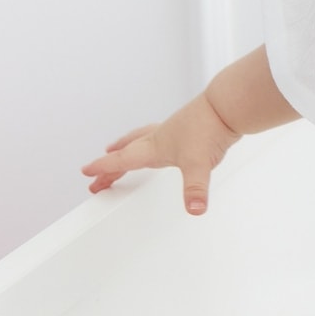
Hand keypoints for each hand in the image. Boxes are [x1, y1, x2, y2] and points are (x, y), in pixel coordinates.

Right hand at [81, 93, 240, 215]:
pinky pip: (157, 135)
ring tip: (116, 148)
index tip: (86, 172)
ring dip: (125, 146)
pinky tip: (158, 143)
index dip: (103, 168)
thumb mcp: (200, 164)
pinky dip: (148, 140)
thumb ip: (195, 189)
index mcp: (155, 147)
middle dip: (110, 165)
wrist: (228, 106)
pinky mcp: (186, 128)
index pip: (122, 160)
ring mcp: (172, 131)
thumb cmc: (209, 127)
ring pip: (140, 138)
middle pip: (126, 152)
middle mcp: (160, 137)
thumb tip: (193, 209)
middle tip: (97, 176)